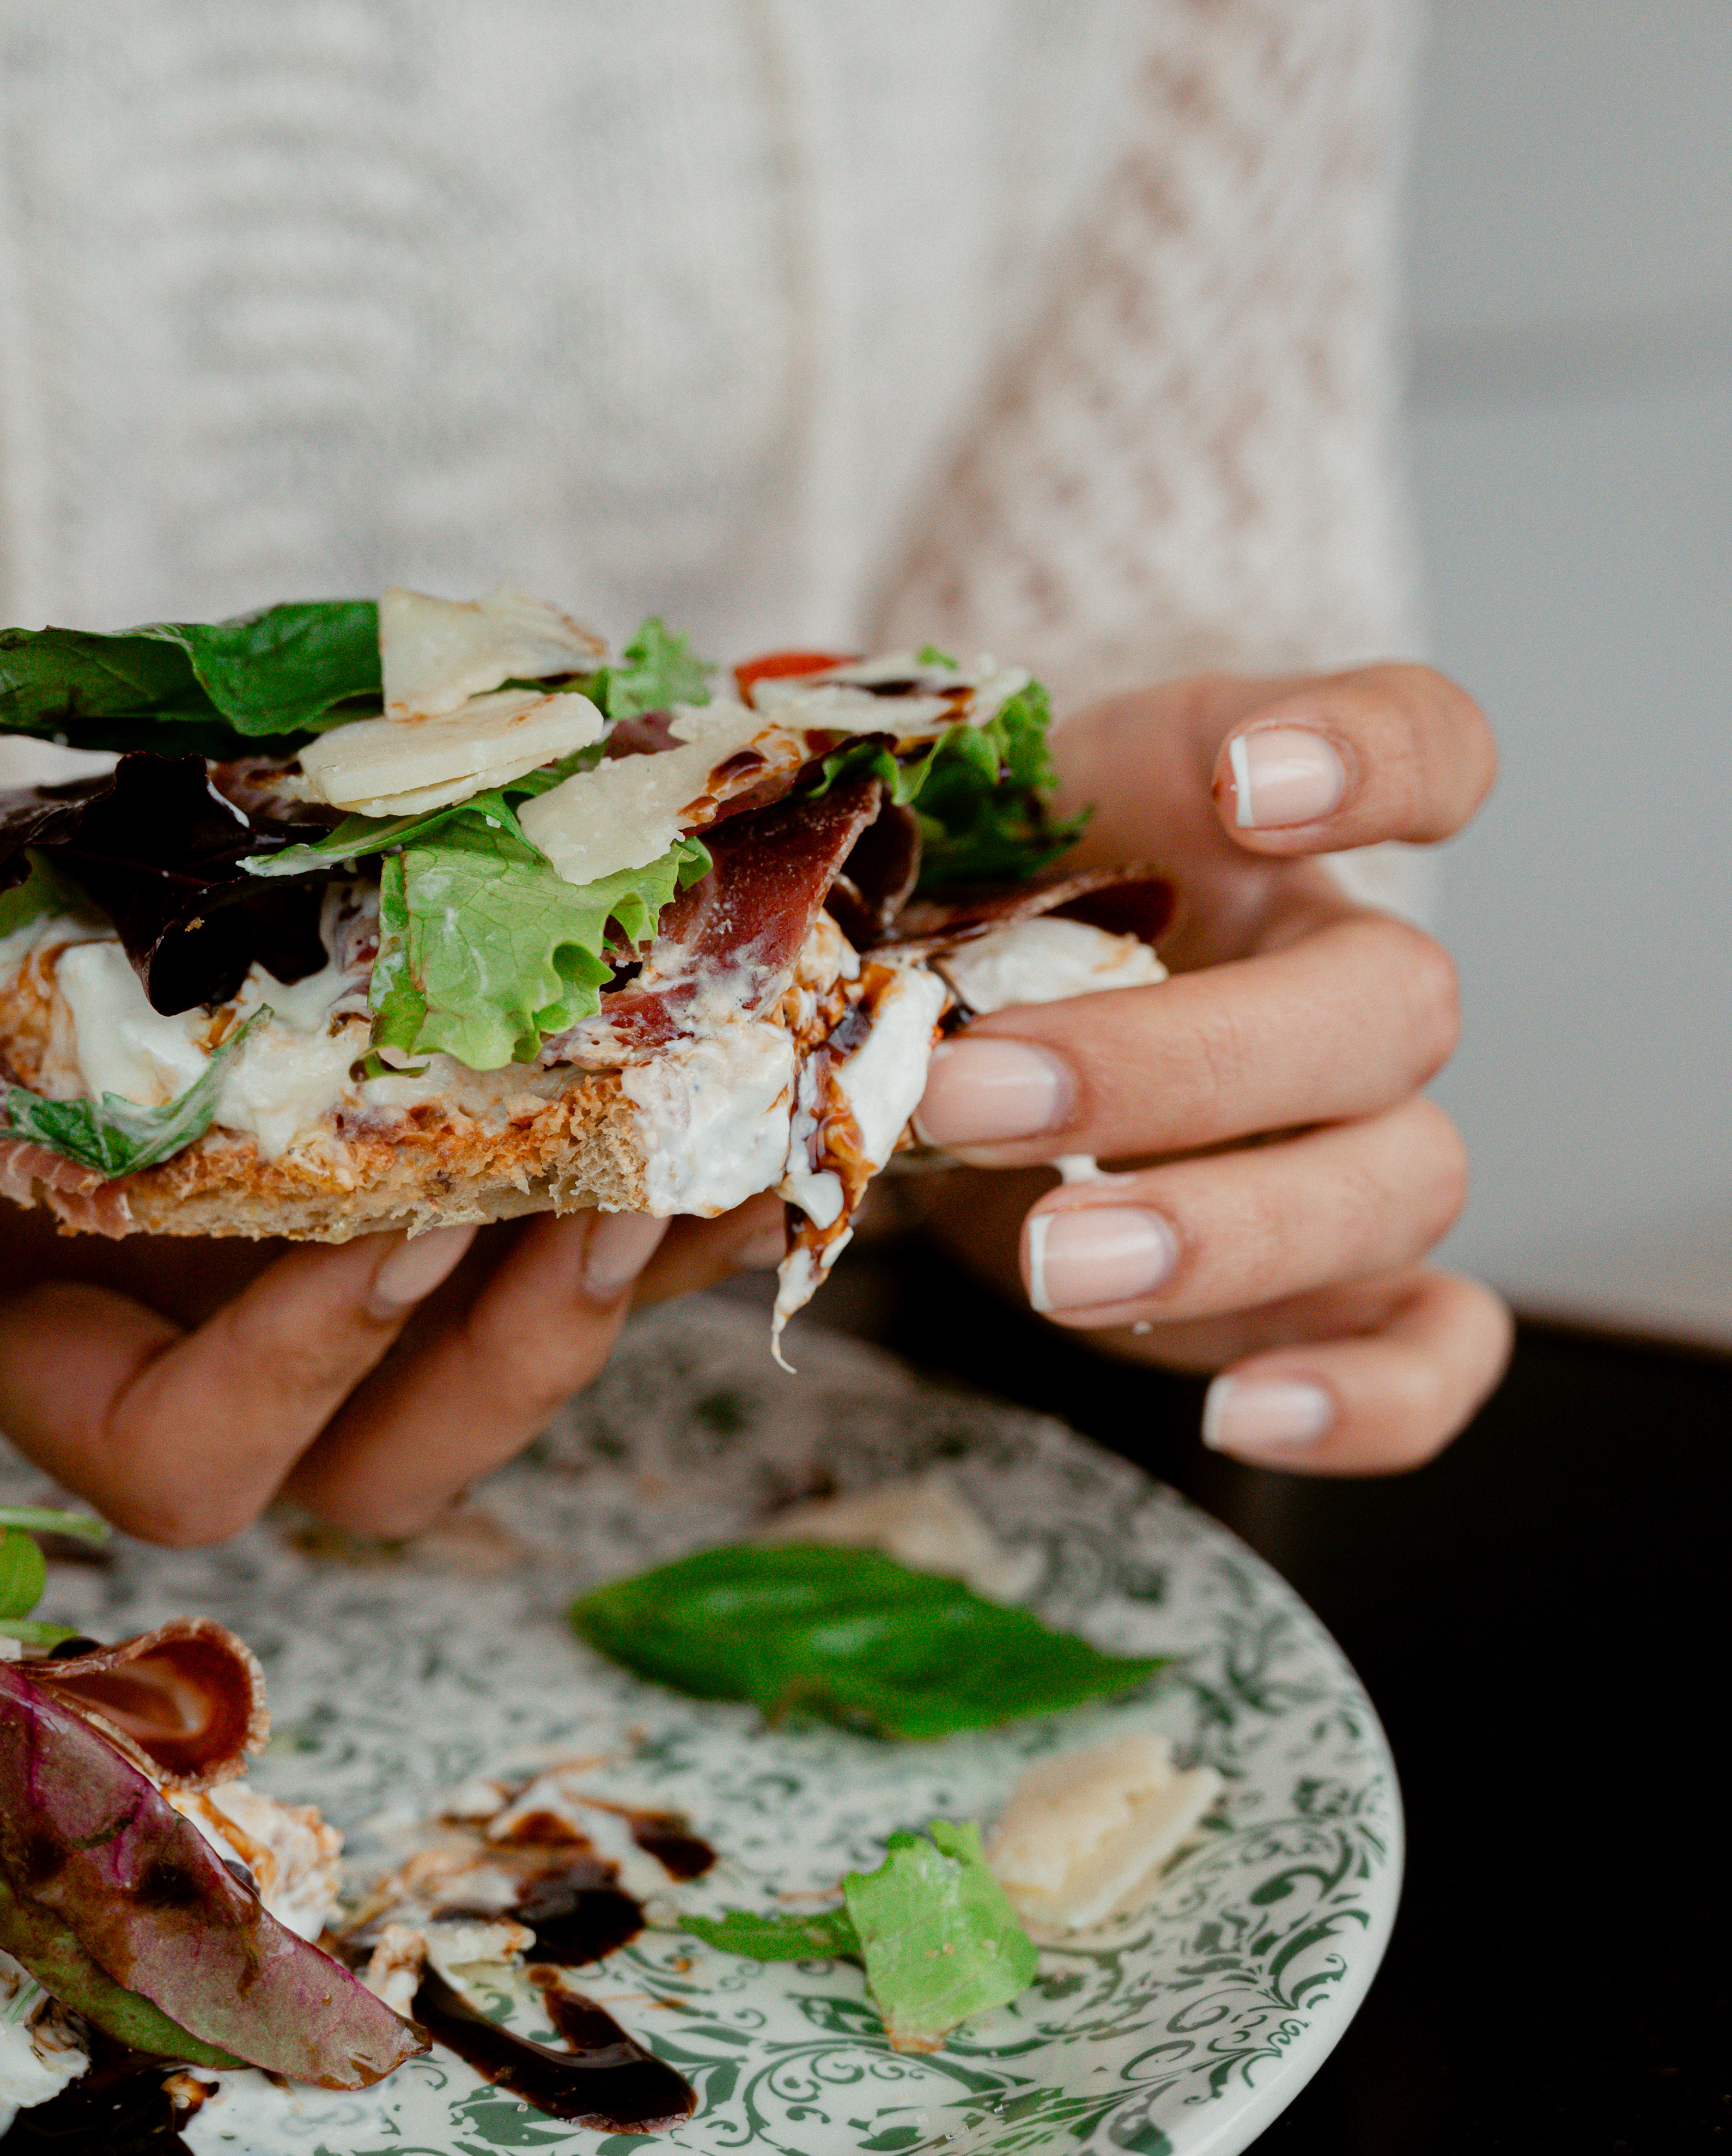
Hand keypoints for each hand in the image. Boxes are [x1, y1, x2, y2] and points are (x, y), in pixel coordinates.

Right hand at [0, 1187, 730, 1546]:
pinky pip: (566, 1233)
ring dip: (637, 1270)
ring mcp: (335, 1293)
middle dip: (521, 1344)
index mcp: (72, 1363)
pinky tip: (743, 1074)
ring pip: (516, 1363)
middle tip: (610, 1192)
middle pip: (403, 1456)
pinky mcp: (433, 1200)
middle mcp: (218, 1362)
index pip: (200, 1463)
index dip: (306, 1368)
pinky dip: (664, 1167)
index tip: (396, 1220)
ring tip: (731, 1136)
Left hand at [910, 664, 1511, 1472]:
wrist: (959, 1040)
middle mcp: (1345, 974)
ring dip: (1231, 1230)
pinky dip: (1367, 1395)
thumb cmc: (950, 923)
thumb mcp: (912, 839)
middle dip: (1180, 1063)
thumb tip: (721, 919)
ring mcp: (1366, 1135)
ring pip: (1404, 1179)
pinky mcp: (1343, 1288)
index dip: (1375, 757)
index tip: (1246, 786)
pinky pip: (1433, 1346)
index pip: (1423, 740)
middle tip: (976, 1100)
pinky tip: (1240, 1415)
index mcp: (1259, 832)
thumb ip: (869, 835)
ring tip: (1053, 1264)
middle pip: (1388, 1005)